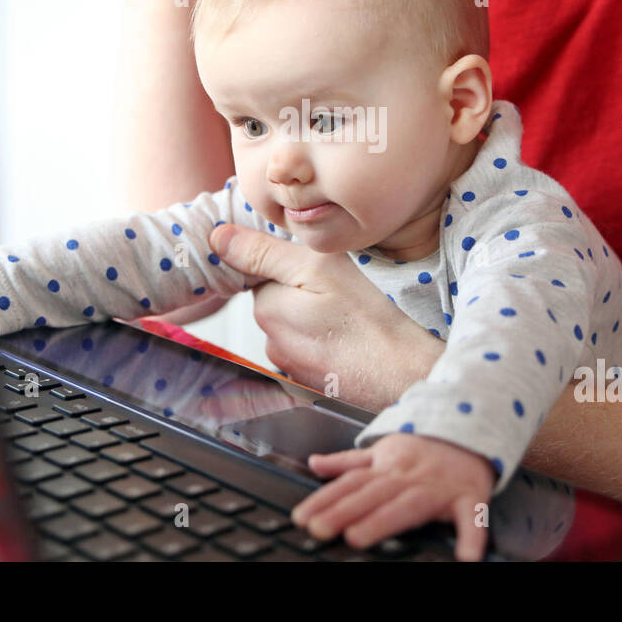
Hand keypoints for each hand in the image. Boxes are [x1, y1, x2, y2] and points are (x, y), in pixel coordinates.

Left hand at [207, 223, 444, 412]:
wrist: (404, 375)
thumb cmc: (368, 319)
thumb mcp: (317, 267)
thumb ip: (264, 252)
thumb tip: (217, 238)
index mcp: (266, 310)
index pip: (262, 272)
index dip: (291, 262)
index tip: (319, 267)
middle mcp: (271, 342)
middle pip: (279, 299)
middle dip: (304, 290)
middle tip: (342, 289)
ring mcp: (291, 367)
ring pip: (297, 324)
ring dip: (317, 316)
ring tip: (350, 315)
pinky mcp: (311, 383)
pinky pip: (313, 349)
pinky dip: (328, 342)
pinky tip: (352, 338)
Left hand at [291, 433, 495, 561]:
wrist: (473, 431)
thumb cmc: (424, 450)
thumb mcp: (384, 449)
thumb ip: (348, 461)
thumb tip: (313, 463)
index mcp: (387, 466)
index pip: (350, 483)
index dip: (324, 499)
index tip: (301, 517)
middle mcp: (408, 477)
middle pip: (372, 494)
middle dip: (344, 511)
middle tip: (318, 529)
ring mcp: (439, 488)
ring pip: (408, 505)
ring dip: (383, 521)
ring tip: (358, 538)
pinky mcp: (470, 498)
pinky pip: (471, 518)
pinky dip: (471, 537)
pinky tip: (464, 559)